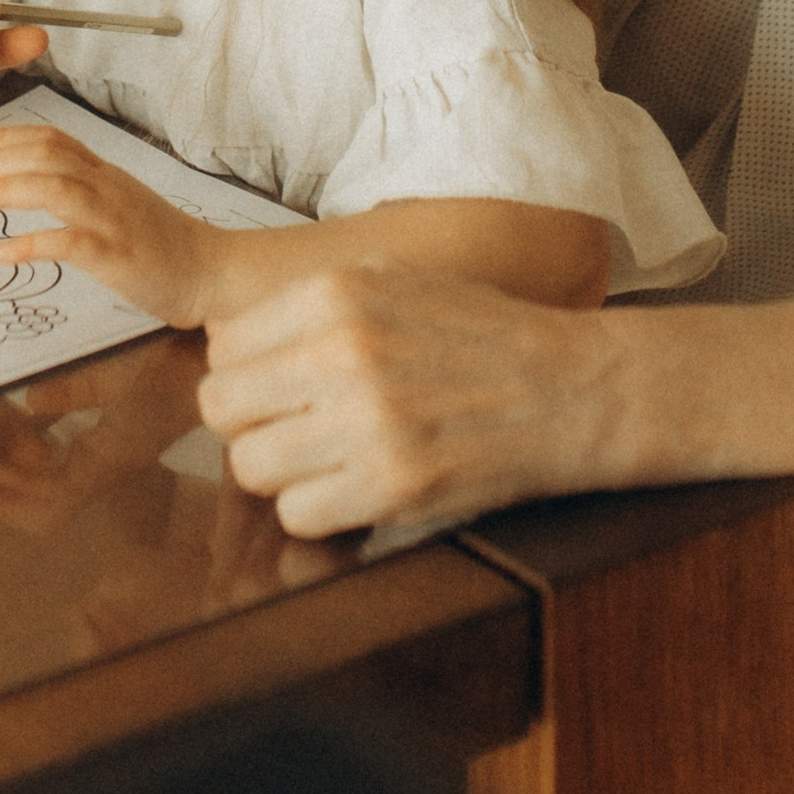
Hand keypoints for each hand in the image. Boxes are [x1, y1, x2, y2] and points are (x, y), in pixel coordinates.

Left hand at [0, 118, 212, 325]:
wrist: (212, 271)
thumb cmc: (162, 242)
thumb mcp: (120, 202)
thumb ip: (83, 186)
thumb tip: (34, 179)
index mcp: (106, 174)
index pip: (54, 139)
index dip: (9, 137)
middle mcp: (108, 188)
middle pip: (47, 156)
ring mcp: (115, 220)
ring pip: (55, 188)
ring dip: (6, 191)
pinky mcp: (119, 256)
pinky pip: (71, 242)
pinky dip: (34, 243)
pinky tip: (5, 251)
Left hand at [198, 265, 605, 536]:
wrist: (571, 387)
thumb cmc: (483, 334)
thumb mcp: (393, 279)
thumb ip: (312, 305)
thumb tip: (233, 338)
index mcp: (336, 292)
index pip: (223, 347)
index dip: (247, 375)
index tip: (276, 387)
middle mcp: (342, 351)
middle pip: (222, 406)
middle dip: (251, 423)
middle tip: (293, 428)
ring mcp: (368, 421)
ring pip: (250, 467)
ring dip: (281, 472)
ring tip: (325, 460)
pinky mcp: (395, 486)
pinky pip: (300, 515)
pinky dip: (320, 511)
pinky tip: (355, 487)